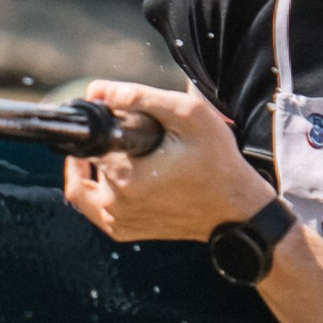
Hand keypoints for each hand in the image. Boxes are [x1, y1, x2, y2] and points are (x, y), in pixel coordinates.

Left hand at [60, 81, 271, 244]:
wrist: (237, 209)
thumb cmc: (218, 162)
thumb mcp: (188, 116)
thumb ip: (140, 97)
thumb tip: (97, 91)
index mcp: (125, 177)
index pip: (89, 138)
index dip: (102, 121)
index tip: (118, 114)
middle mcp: (114, 204)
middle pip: (89, 158)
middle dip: (109, 142)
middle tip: (145, 135)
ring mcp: (116, 222)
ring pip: (86, 181)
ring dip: (101, 163)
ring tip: (137, 152)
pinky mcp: (122, 231)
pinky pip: (92, 205)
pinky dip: (99, 185)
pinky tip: (123, 171)